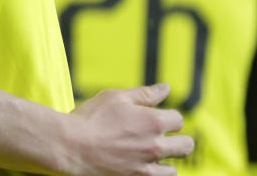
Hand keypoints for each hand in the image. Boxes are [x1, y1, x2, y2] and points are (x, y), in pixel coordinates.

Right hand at [63, 83, 193, 175]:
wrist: (70, 146)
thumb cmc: (90, 118)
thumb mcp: (115, 97)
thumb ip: (144, 94)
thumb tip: (166, 88)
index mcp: (153, 121)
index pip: (178, 120)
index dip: (167, 117)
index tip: (153, 118)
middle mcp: (156, 146)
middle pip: (186, 146)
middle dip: (178, 140)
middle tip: (160, 138)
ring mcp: (147, 168)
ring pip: (173, 169)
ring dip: (165, 161)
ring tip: (146, 155)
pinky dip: (153, 174)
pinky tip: (140, 166)